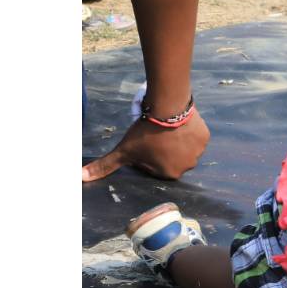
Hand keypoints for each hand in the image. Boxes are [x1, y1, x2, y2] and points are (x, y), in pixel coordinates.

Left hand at [82, 112, 210, 181]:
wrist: (168, 109)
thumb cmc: (145, 133)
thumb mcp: (122, 151)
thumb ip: (104, 166)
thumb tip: (81, 178)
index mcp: (169, 174)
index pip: (154, 167)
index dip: (146, 155)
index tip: (142, 143)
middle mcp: (188, 166)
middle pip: (171, 158)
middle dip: (163, 150)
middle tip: (154, 135)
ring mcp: (199, 152)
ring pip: (184, 148)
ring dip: (176, 141)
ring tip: (166, 128)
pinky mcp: (205, 137)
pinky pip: (194, 136)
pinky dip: (187, 132)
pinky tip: (178, 124)